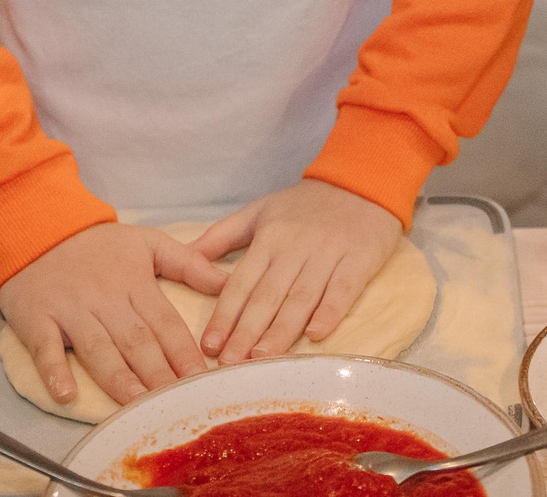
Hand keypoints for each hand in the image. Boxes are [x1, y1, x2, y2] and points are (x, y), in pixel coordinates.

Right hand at [0, 222, 223, 409]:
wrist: (39, 228)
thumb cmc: (97, 243)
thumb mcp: (147, 241)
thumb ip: (188, 263)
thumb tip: (228, 282)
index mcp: (135, 283)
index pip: (165, 323)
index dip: (183, 352)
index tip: (201, 379)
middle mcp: (105, 299)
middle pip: (135, 340)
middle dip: (157, 372)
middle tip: (175, 402)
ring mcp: (70, 310)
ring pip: (97, 348)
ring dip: (116, 377)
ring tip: (135, 402)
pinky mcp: (37, 318)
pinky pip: (45, 347)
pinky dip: (54, 370)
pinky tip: (65, 393)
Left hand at [193, 180, 403, 364]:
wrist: (360, 183)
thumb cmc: (306, 204)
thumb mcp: (260, 210)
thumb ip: (222, 234)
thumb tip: (186, 255)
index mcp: (269, 237)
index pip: (241, 282)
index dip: (224, 315)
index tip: (210, 345)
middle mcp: (295, 247)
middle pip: (268, 295)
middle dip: (247, 331)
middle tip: (230, 363)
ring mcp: (328, 254)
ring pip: (301, 297)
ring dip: (281, 330)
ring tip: (263, 358)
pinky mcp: (359, 259)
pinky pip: (343, 290)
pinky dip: (330, 312)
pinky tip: (316, 335)